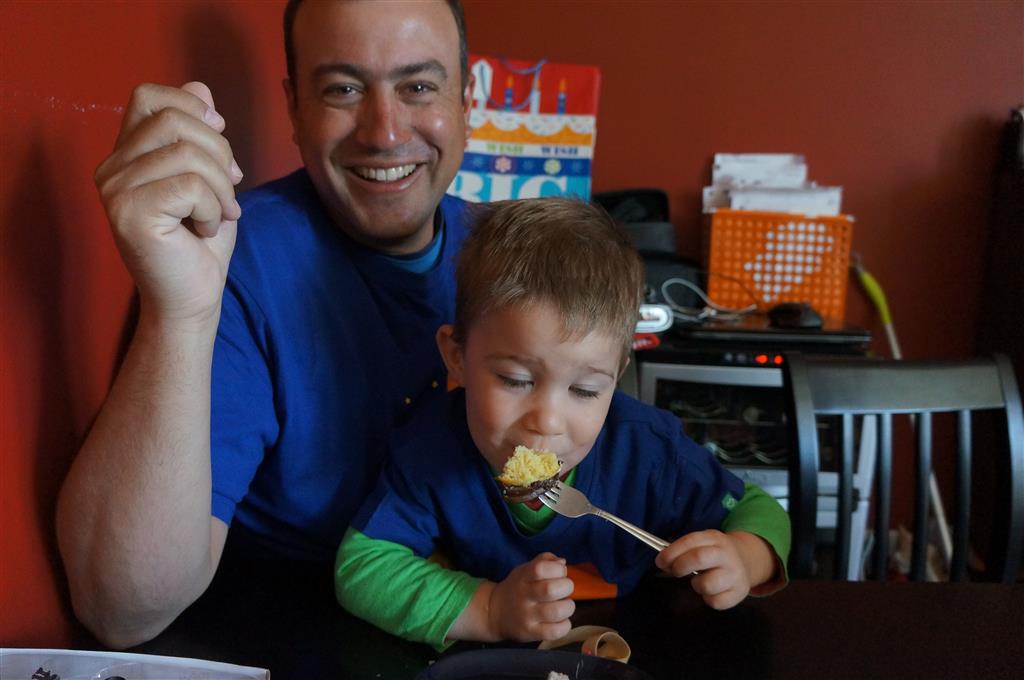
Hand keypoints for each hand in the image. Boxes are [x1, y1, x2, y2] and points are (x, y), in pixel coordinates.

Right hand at [94, 82, 241, 325]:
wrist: (192, 297)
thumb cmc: (201, 243)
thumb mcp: (208, 178)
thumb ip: (200, 134)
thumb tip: (199, 85)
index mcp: (126, 154)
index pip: (149, 97)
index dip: (191, 107)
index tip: (220, 136)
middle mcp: (111, 168)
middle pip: (175, 121)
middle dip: (220, 153)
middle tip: (229, 191)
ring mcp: (115, 191)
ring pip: (187, 154)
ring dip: (221, 187)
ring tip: (219, 215)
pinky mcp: (129, 214)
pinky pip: (190, 186)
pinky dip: (213, 208)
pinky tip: (205, 230)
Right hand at [487, 552, 574, 641]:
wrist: (493, 612)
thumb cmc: (517, 588)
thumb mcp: (525, 570)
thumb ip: (544, 561)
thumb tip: (562, 562)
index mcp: (523, 577)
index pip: (541, 568)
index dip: (557, 569)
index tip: (561, 573)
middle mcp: (524, 596)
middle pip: (550, 589)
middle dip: (567, 587)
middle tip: (564, 590)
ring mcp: (527, 616)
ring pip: (556, 611)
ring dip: (568, 607)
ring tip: (564, 606)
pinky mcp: (530, 633)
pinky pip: (554, 632)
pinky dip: (565, 626)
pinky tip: (561, 620)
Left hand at [656, 530, 770, 609]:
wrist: (746, 560)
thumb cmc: (714, 554)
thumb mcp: (703, 543)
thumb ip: (684, 550)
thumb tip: (663, 562)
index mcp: (714, 538)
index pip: (690, 541)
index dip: (672, 552)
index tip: (660, 561)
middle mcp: (726, 554)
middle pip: (698, 558)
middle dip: (680, 566)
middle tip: (675, 571)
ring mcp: (735, 574)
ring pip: (707, 584)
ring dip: (696, 585)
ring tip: (699, 581)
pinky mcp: (740, 592)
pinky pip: (716, 602)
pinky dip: (708, 599)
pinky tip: (711, 591)